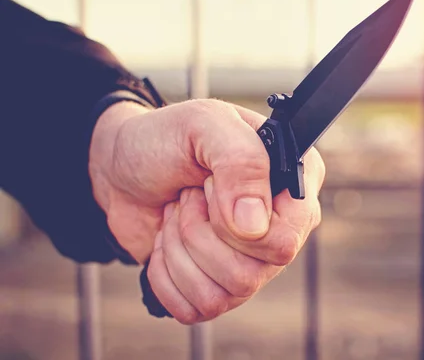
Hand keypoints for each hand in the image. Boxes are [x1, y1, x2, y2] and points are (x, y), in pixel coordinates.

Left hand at [89, 98, 324, 321]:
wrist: (121, 167)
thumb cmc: (166, 139)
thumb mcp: (204, 125)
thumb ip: (241, 162)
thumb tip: (254, 227)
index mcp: (292, 183)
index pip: (286, 239)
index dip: (239, 226)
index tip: (208, 188)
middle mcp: (278, 227)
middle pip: (252, 274)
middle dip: (199, 233)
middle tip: (188, 196)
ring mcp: (250, 260)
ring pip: (226, 294)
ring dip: (181, 250)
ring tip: (177, 213)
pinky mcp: (217, 284)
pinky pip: (199, 308)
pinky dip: (167, 275)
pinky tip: (168, 240)